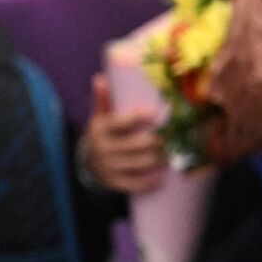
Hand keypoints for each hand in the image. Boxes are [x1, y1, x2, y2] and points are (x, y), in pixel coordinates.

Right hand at [85, 75, 166, 194]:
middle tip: (173, 136)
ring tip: (172, 153)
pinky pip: (135, 184)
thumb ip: (103, 98)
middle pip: (137, 144)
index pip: (119, 122)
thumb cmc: (103, 134)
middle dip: (158, 140)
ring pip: (141, 163)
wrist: (88, 163)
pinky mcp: (114, 182)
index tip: (153, 112)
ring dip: (160, 159)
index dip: (137, 116)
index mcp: (99, 128)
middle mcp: (102, 148)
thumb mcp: (100, 116)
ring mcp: (108, 167)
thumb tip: (100, 77)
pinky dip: (150, 181)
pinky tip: (162, 177)